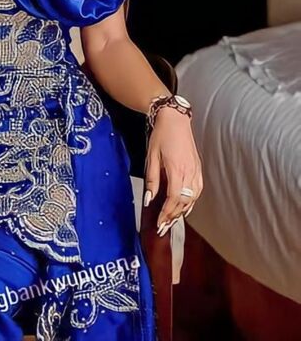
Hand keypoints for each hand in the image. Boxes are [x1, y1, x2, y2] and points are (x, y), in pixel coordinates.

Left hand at [143, 108, 202, 234]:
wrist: (175, 120)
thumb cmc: (161, 135)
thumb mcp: (151, 156)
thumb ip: (152, 179)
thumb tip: (149, 199)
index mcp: (177, 170)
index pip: (173, 199)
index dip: (167, 214)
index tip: (160, 223)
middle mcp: (190, 172)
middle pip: (184, 202)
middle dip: (174, 216)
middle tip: (164, 227)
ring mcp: (196, 171)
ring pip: (193, 198)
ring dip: (182, 211)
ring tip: (172, 219)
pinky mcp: (198, 169)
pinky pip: (197, 191)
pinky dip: (191, 201)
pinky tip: (184, 206)